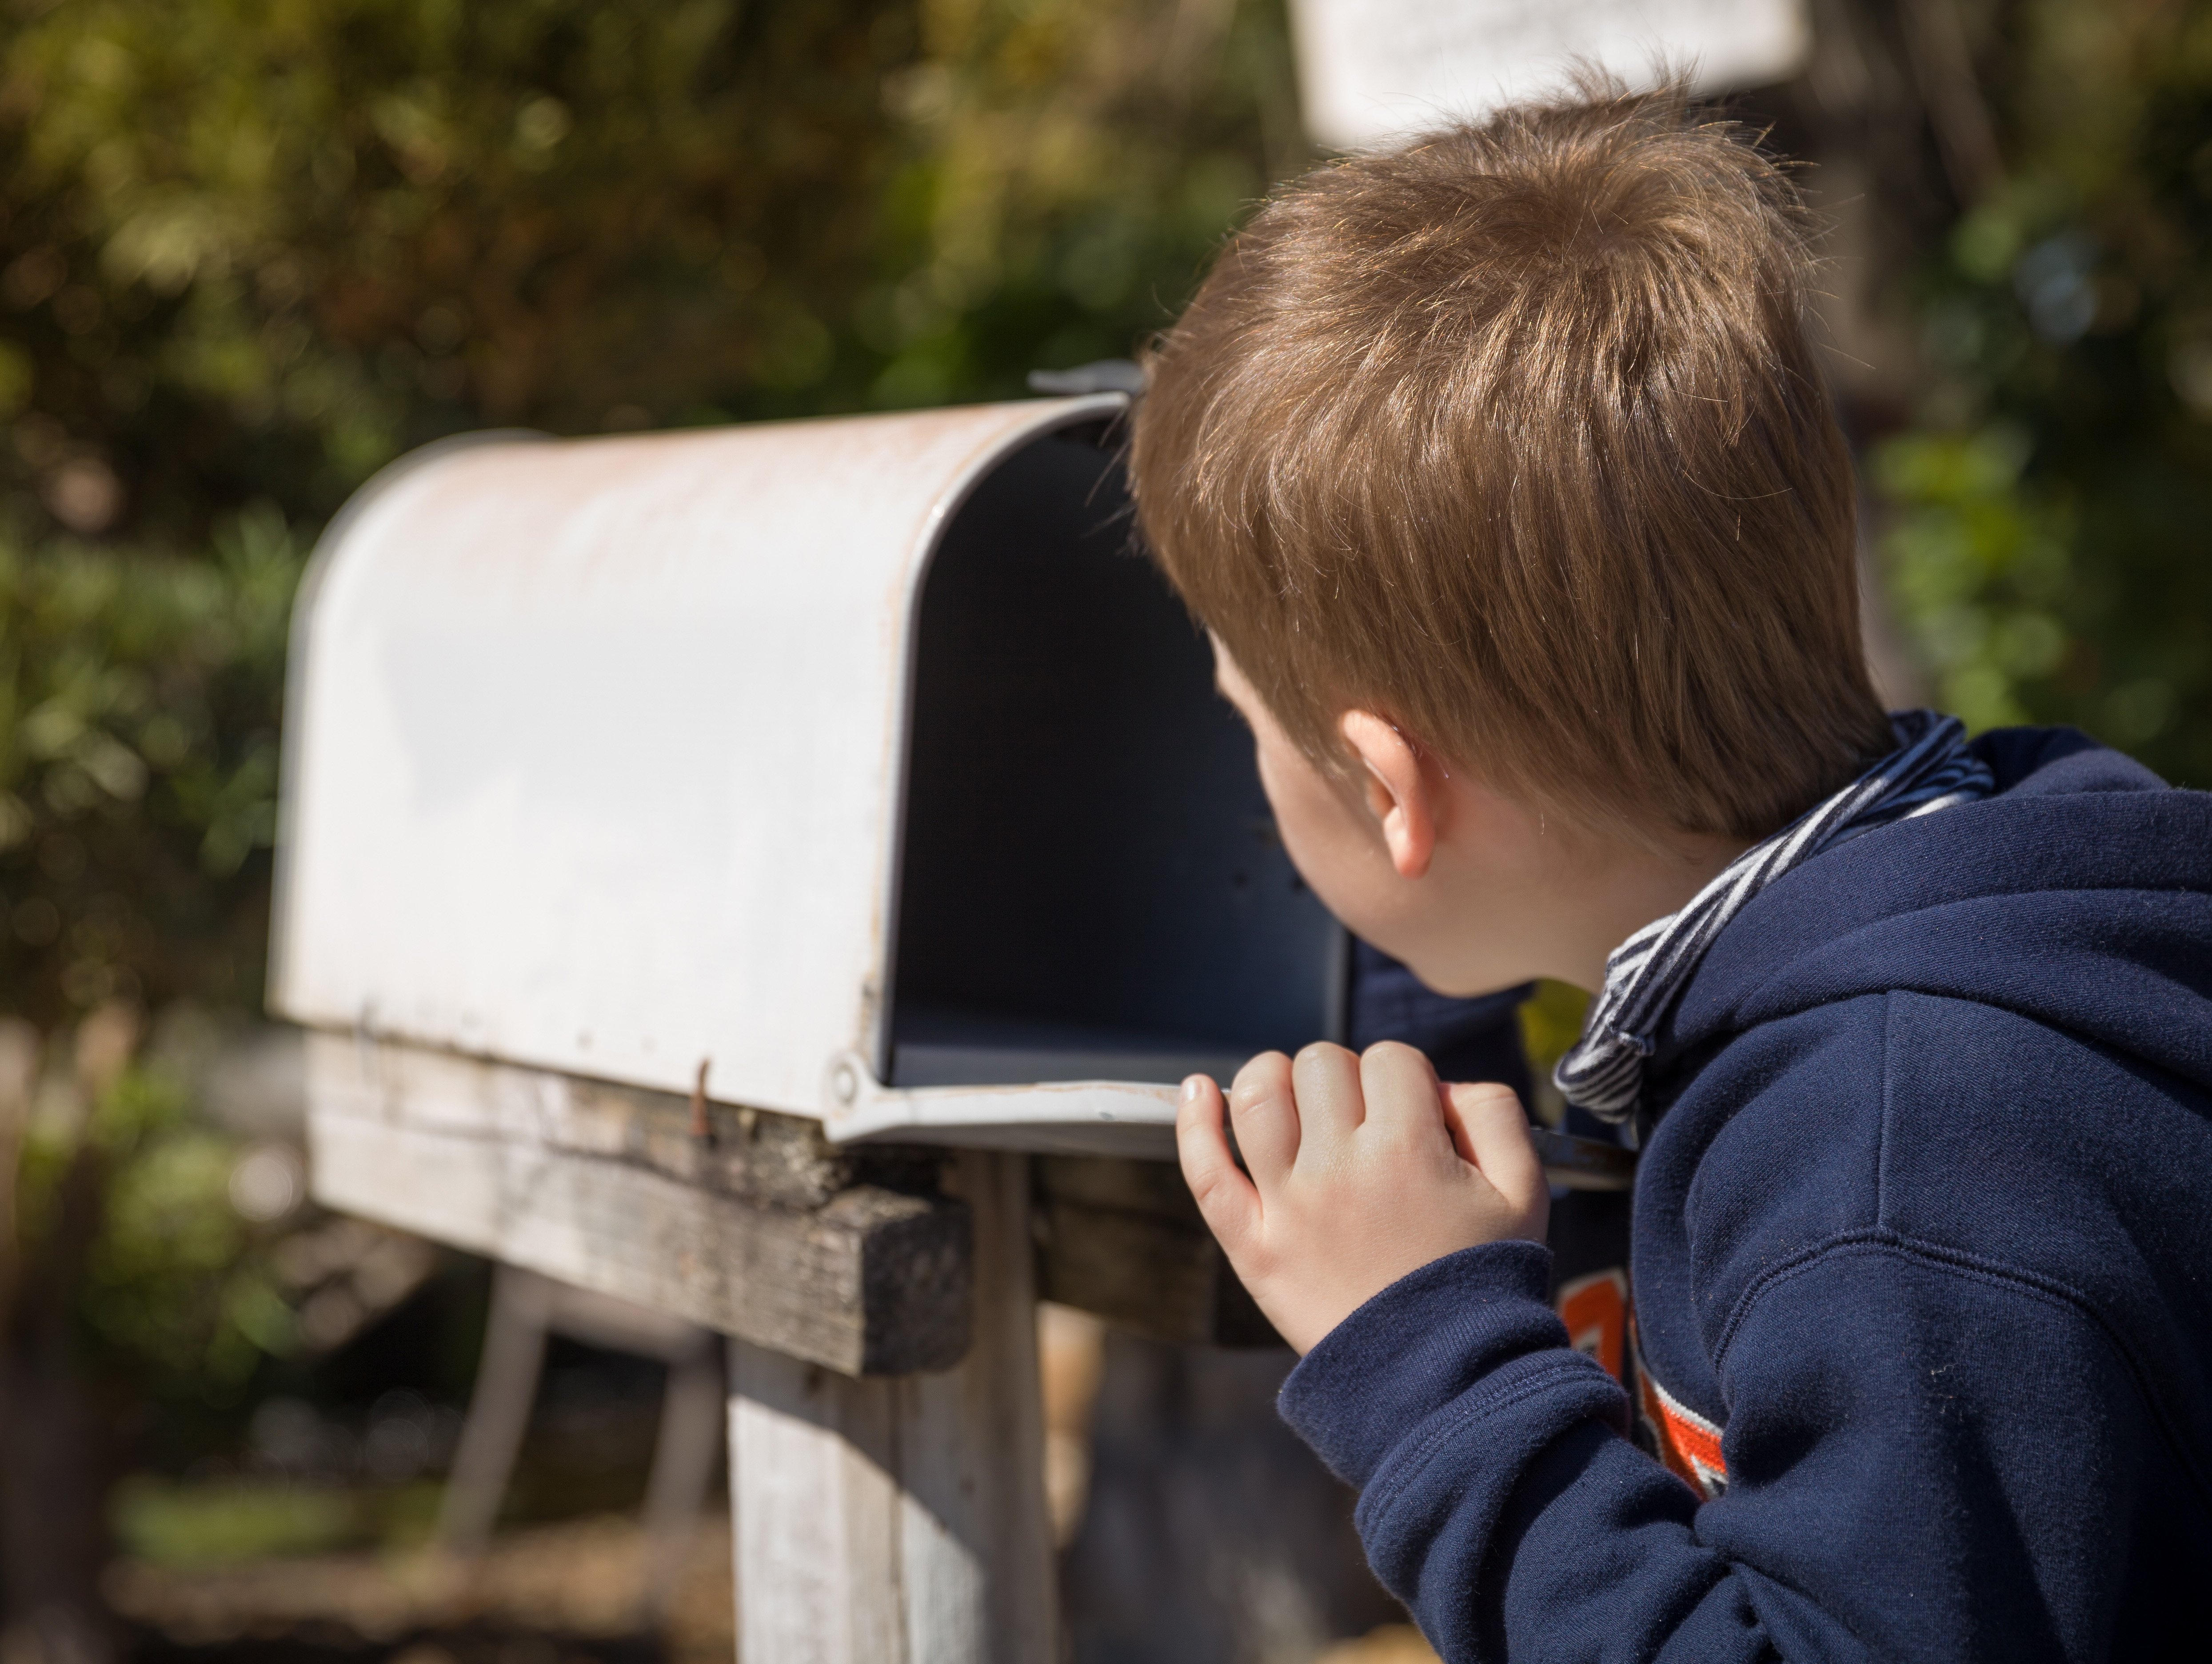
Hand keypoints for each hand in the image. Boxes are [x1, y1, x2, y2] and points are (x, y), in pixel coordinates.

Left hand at [1177, 1041, 1549, 1353]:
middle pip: (1320, 1065)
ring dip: (1272, 1080)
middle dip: (1345, 1078)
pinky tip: (1197, 1090)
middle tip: (1363, 1122)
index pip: (1390, 1060)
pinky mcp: (1253, 1246)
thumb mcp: (1524, 1190)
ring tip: (1294, 1100)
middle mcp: (1340, 1168)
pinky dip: (1193, 1122)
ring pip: (1256, 1096)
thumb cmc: (1484, 1283)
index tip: (1414, 1116)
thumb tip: (1439, 1084)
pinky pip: (1205, 1170)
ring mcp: (1289, 1206)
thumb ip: (1491, 1114)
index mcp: (1410, 1149)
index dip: (1405, 1078)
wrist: (1443, 1381)